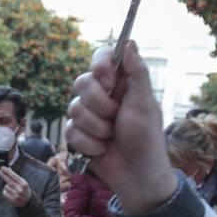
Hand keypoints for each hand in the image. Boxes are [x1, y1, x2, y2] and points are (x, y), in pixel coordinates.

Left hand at [0, 166, 30, 207]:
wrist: (27, 201)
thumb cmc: (23, 189)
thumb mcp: (22, 182)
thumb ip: (15, 176)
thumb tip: (8, 169)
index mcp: (23, 184)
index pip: (14, 176)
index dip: (7, 171)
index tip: (2, 168)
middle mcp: (20, 189)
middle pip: (9, 180)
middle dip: (2, 175)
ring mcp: (16, 195)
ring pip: (6, 187)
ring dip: (7, 186)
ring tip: (11, 188)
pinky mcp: (12, 200)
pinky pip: (4, 193)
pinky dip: (5, 192)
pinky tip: (10, 193)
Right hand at [67, 41, 175, 214]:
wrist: (136, 175)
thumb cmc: (146, 138)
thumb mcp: (145, 103)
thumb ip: (137, 72)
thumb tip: (129, 41)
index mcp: (120, 83)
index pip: (100, 57)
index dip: (99, 66)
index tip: (107, 80)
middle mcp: (102, 95)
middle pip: (81, 83)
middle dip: (98, 105)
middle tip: (115, 117)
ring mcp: (89, 115)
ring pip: (73, 109)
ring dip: (96, 127)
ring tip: (111, 136)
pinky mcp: (79, 134)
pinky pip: (70, 131)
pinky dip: (88, 143)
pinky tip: (102, 149)